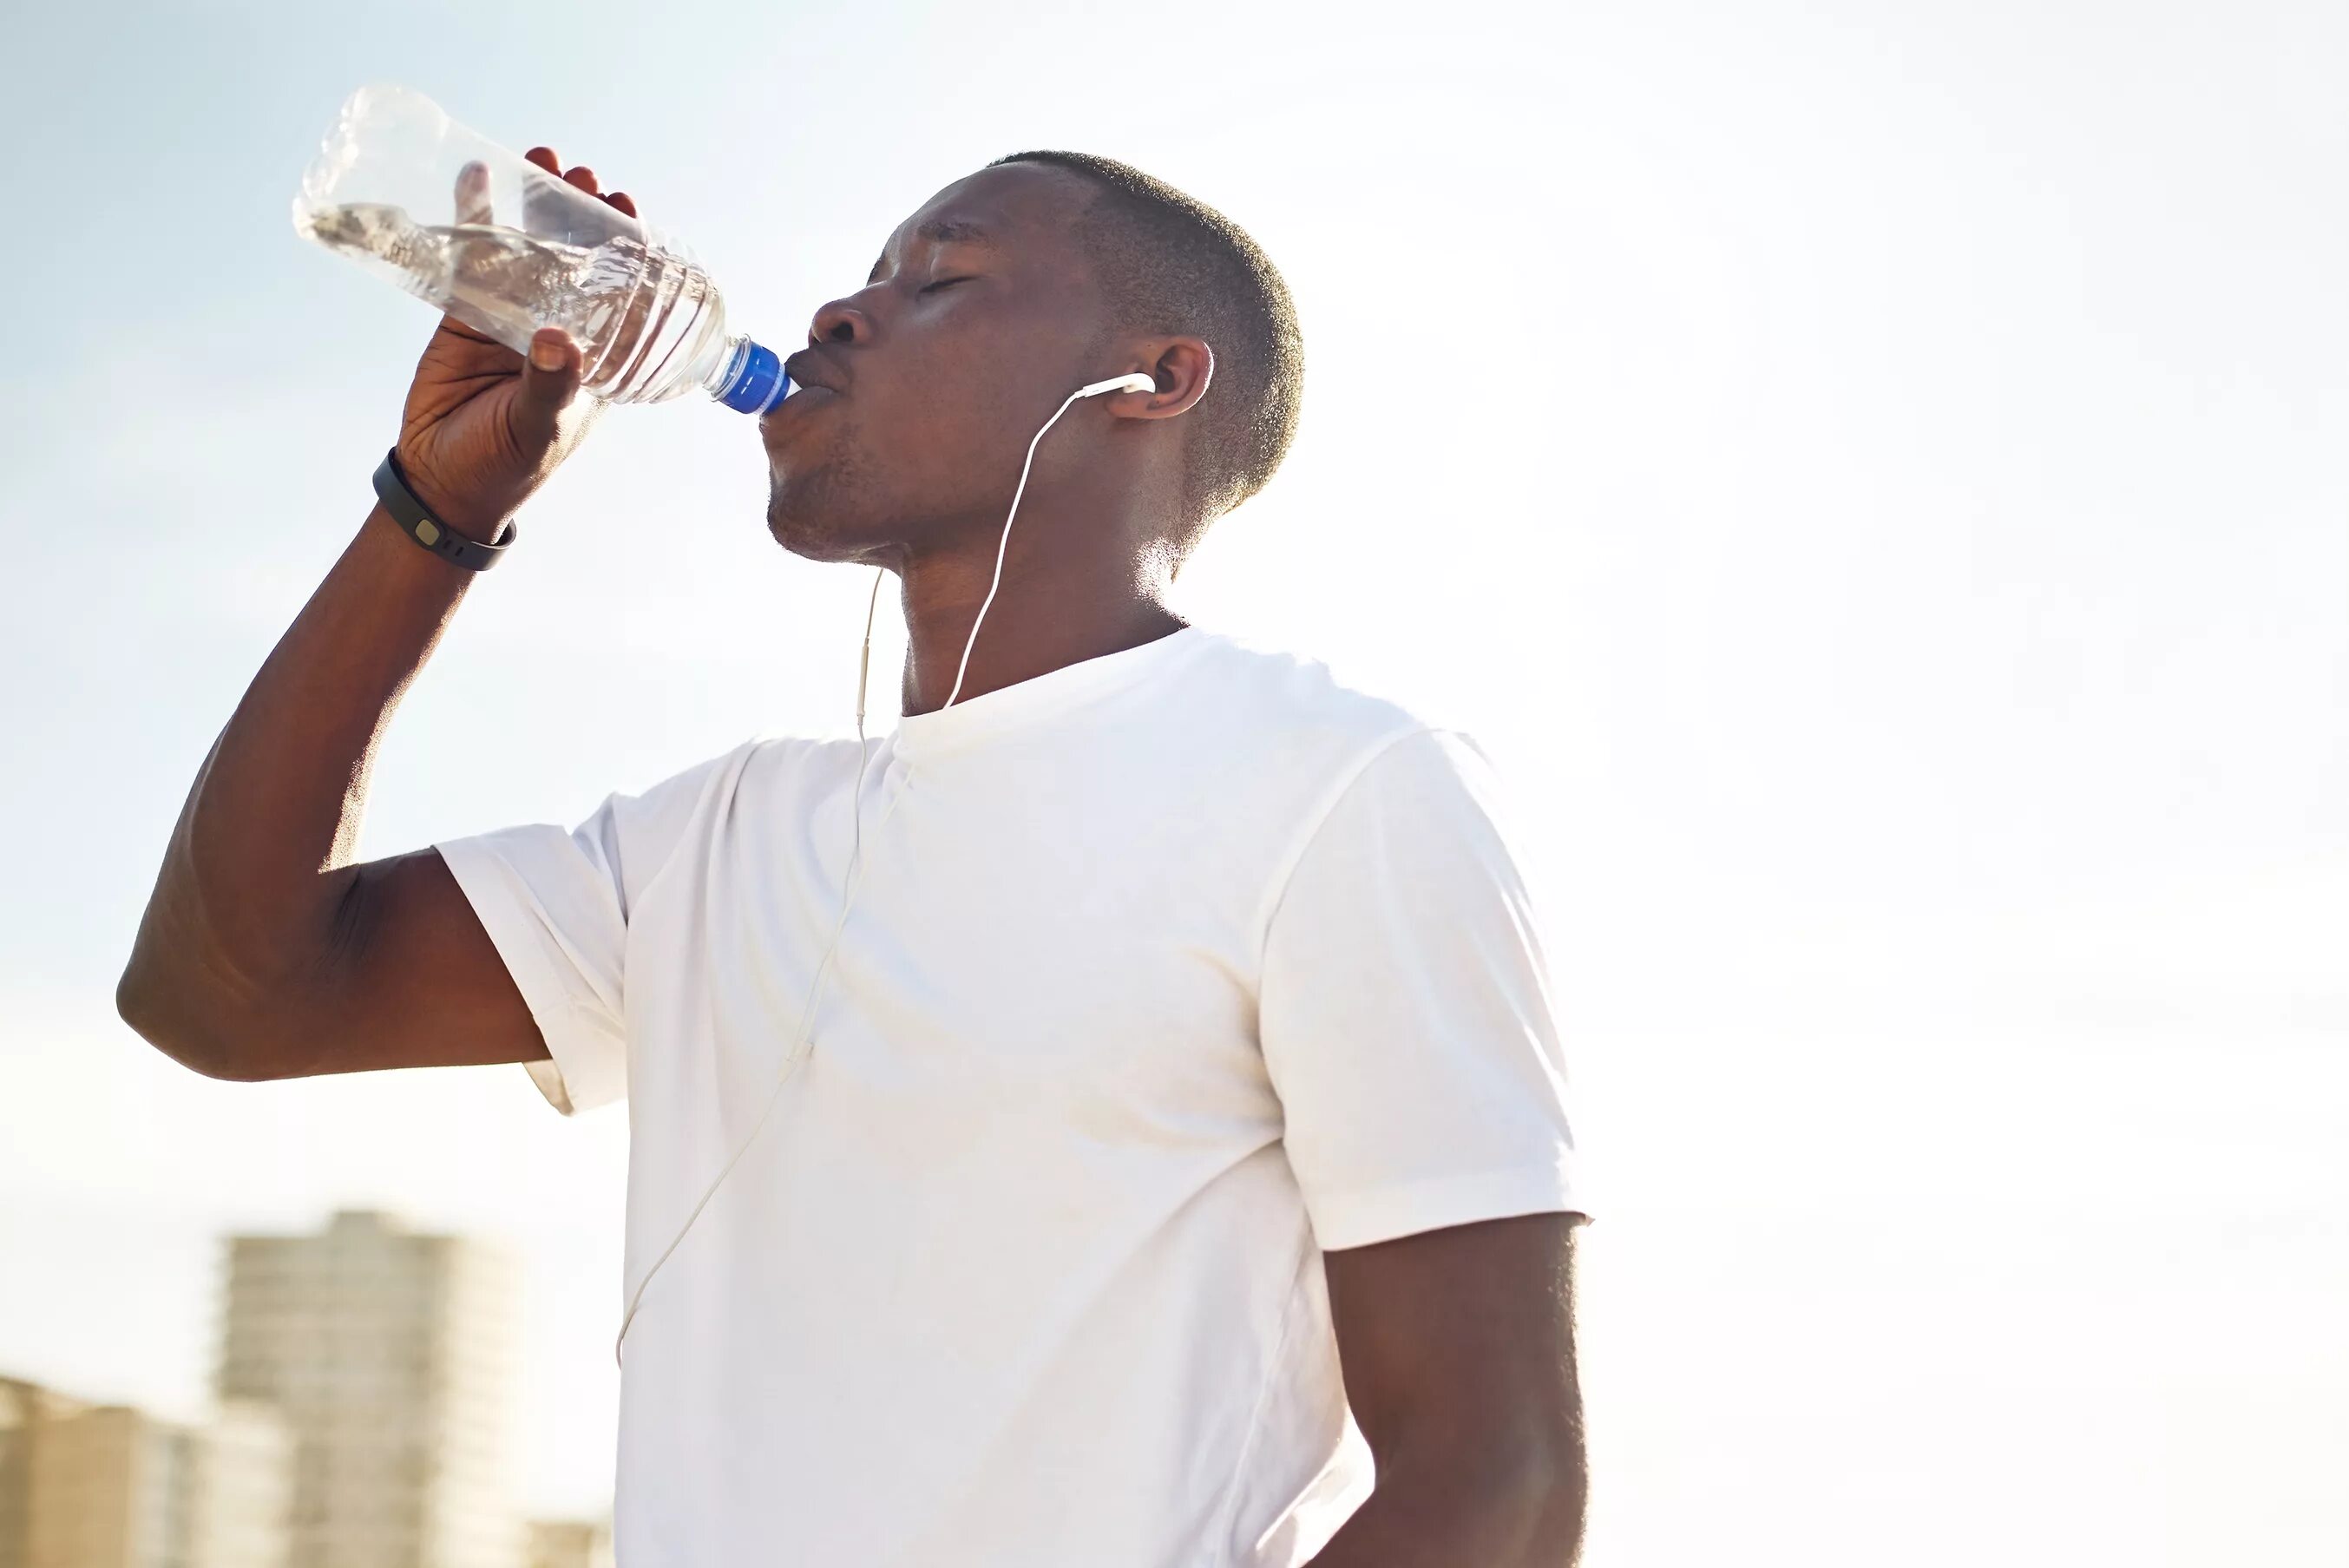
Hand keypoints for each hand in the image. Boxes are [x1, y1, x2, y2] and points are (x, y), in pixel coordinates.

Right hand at [392, 148, 640, 540]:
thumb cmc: (505, 467)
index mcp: (598, 359)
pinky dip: (475, 217)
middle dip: (582, 216)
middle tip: (582, 175)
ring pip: (529, 250)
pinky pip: (474, 258)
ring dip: (534, 206)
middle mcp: (562, 330)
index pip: (625, 295)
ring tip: (541, 159)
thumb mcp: (538, 428)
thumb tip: (559, 341)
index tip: (628, 208)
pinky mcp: (467, 315)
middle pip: (579, 260)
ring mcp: (514, 318)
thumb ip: (550, 387)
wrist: (441, 484)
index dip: (630, 251)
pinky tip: (477, 176)